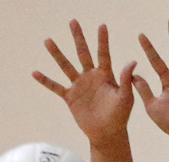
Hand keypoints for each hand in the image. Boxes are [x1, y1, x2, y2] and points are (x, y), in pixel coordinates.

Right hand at [33, 20, 136, 146]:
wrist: (107, 132)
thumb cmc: (120, 116)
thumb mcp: (125, 97)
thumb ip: (126, 79)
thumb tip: (133, 61)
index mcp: (105, 75)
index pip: (103, 54)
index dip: (102, 40)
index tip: (102, 25)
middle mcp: (91, 76)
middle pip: (83, 53)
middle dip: (78, 38)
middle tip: (73, 22)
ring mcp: (79, 86)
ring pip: (66, 66)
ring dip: (57, 54)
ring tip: (48, 41)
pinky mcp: (70, 97)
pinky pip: (56, 87)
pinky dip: (46, 81)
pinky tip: (35, 73)